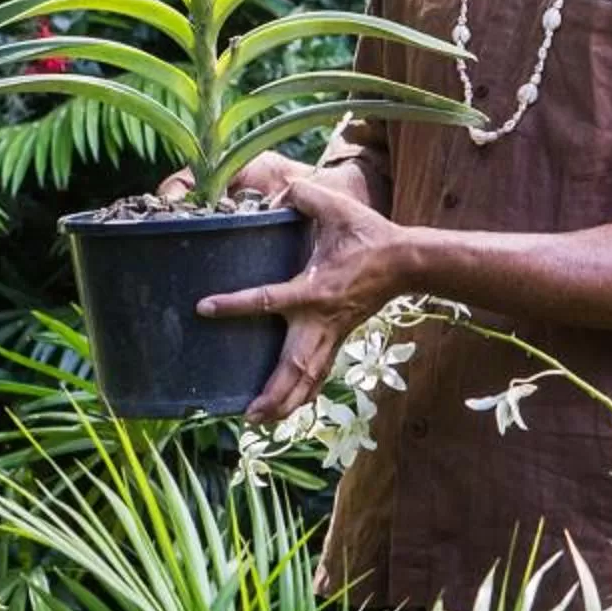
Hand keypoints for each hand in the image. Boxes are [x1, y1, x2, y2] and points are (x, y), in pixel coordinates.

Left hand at [198, 164, 410, 422]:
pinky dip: (304, 393)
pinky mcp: (339, 338)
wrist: (406, 262)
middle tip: (249, 415)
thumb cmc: (369, 234)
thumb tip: (281, 188)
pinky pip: (320, 373)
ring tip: (260, 422)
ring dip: (287, 402)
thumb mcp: (337, 207)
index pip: (268, 300)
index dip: (235, 305)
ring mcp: (332, 333)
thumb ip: (304, 195)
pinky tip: (288, 409)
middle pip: (295, 365)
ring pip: (309, 378)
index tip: (204, 307)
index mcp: (314, 289)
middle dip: (274, 392)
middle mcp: (321, 319)